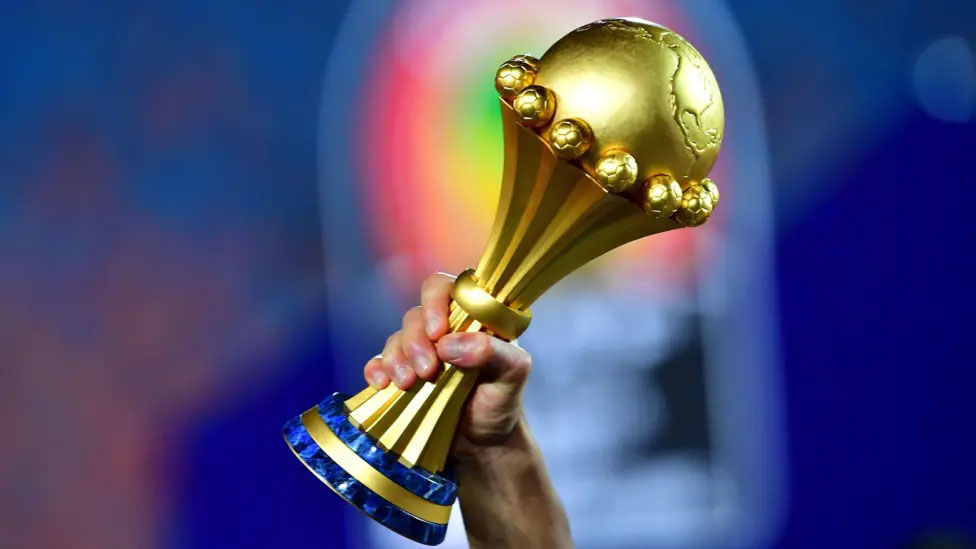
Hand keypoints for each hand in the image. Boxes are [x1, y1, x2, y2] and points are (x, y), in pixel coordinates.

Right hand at [362, 273, 532, 451]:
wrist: (485, 440)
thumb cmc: (502, 398)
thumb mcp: (513, 374)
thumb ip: (493, 352)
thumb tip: (449, 344)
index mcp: (470, 317)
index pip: (446, 288)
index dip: (436, 302)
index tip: (437, 332)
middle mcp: (442, 329)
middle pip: (415, 316)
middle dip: (416, 342)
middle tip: (427, 371)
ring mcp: (419, 351)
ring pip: (396, 339)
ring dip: (397, 359)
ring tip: (408, 384)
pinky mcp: (402, 374)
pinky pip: (378, 363)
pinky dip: (376, 370)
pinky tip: (382, 385)